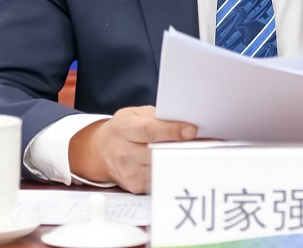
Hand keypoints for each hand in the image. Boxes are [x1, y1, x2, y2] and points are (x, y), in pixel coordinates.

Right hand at [68, 106, 196, 192]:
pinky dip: (172, 172)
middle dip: (180, 147)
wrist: (101, 151)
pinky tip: (180, 164)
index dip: (172, 131)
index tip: (191, 131)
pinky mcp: (135, 186)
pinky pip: (160, 180)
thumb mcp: (135, 114)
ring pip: (162, 169)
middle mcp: (124, 152)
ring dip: (180, 161)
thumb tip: (182, 123)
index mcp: (124, 129)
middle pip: (158, 153)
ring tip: (194, 153)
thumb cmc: (122, 130)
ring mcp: (129, 172)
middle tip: (201, 143)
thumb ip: (157, 117)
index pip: (150, 131)